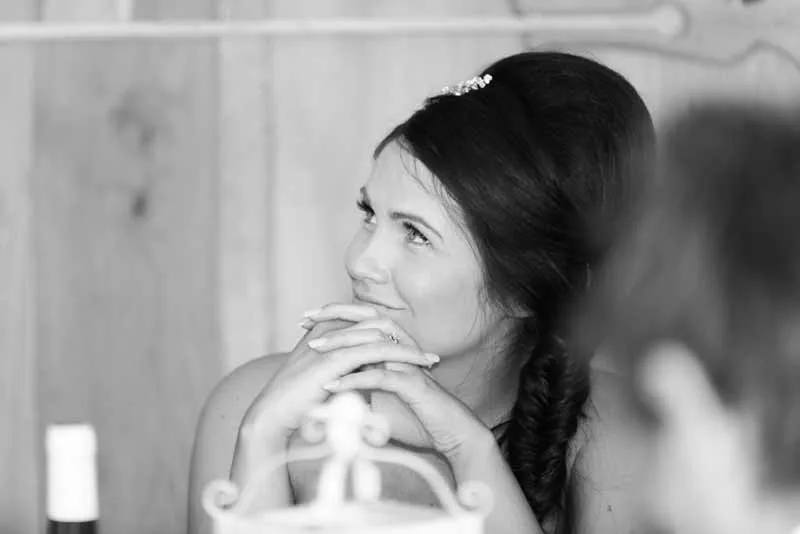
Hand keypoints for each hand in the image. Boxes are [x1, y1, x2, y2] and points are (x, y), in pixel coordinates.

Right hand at [240, 314, 437, 445]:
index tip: (415, 349)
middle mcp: (329, 331)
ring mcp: (332, 342)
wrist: (274, 414)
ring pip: (381, 334)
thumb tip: (370, 375)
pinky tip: (417, 366)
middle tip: (429, 354)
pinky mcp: (335, 358)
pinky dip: (400, 355)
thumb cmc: (298, 402)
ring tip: (430, 361)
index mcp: (326, 332)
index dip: (392, 334)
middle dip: (405, 337)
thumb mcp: (327, 379)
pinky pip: (376, 350)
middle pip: (376, 323)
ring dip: (409, 347)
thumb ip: (346, 371)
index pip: (366, 323)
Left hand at [303, 304, 494, 468]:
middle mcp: (400, 350)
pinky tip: (331, 385)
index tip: (305, 320)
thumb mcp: (381, 400)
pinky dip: (354, 380)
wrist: (449, 434)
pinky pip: (380, 377)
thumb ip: (360, 389)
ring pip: (371, 345)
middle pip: (365, 323)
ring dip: (341, 346)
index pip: (362, 323)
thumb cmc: (417, 418)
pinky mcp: (413, 383)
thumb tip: (330, 389)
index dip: (334, 316)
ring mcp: (407, 365)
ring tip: (313, 350)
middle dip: (334, 319)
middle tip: (305, 321)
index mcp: (393, 349)